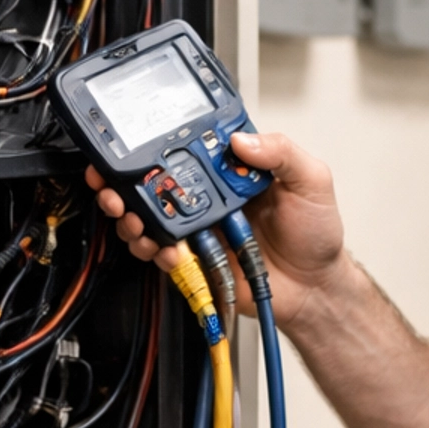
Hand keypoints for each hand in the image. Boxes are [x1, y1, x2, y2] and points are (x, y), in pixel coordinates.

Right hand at [84, 131, 347, 326]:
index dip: (156, 143)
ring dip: (131, 217)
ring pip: (149, 216)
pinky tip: (165, 252)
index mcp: (232, 169)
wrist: (313, 288)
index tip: (134, 142)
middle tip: (113, 187)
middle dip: (124, 182)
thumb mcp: (311, 181)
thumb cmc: (315, 234)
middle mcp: (210, 194)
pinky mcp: (194, 258)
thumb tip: (242, 139)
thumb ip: (282, 152)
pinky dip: (153, 251)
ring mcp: (199, 227)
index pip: (188, 146)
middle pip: (156, 180)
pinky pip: (160, 252)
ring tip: (132, 220)